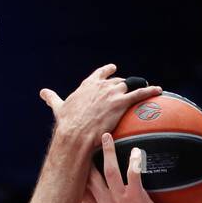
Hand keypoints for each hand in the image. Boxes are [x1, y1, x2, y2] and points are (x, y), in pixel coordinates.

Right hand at [40, 64, 161, 147]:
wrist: (75, 134)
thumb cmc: (67, 124)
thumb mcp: (59, 107)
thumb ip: (52, 98)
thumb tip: (42, 92)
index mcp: (87, 86)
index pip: (99, 75)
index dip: (107, 72)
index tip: (112, 69)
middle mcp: (101, 86)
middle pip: (117, 81)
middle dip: (124, 83)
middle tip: (131, 86)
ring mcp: (112, 93)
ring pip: (129, 85)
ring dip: (139, 86)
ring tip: (148, 88)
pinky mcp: (121, 102)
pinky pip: (140, 94)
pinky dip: (150, 90)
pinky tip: (159, 90)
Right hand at [82, 133, 172, 202]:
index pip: (81, 193)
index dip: (75, 178)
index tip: (72, 165)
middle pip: (90, 178)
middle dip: (85, 159)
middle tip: (83, 143)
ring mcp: (120, 201)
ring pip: (109, 170)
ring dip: (107, 151)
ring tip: (105, 136)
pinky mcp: (136, 197)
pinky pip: (133, 174)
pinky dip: (134, 161)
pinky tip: (137, 150)